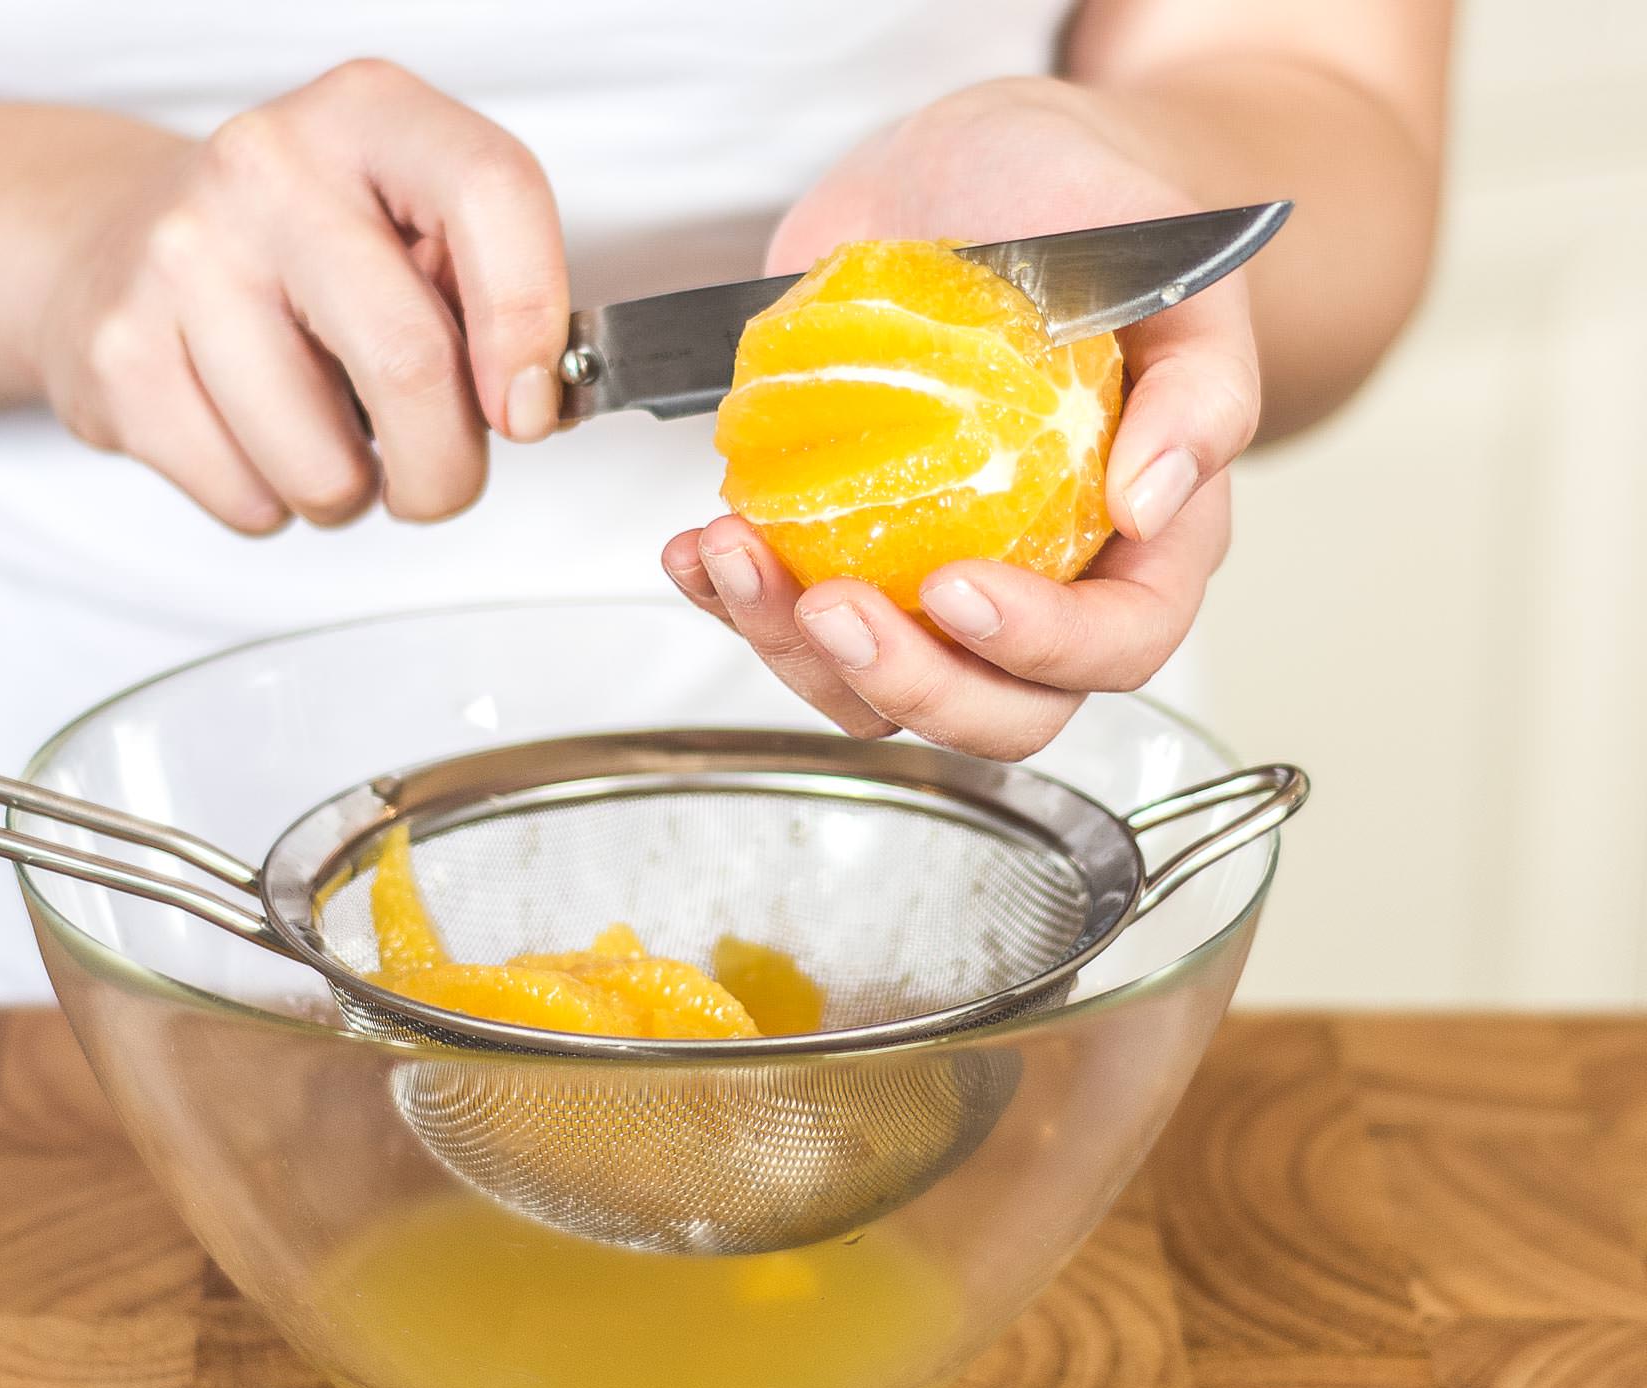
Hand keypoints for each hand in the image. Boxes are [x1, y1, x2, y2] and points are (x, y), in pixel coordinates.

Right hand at [38, 59, 567, 532]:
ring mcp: (182, 260)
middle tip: (439, 476)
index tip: (527, 408)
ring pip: (323, 467)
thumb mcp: (408, 224)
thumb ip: (486, 293)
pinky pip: (248, 500)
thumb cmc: (302, 250)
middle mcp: (269, 170)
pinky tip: (254, 436)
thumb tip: (531, 403)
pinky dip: (272, 502)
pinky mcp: (121, 357)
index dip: (530, 323)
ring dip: (351, 494)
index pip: (493, 193)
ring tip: (326, 437)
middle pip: (410, 363)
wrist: (117, 239)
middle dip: (447, 468)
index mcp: (369, 116)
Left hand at [664, 79, 1251, 757]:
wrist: (978, 168)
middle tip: (828, 606)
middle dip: (905, 682)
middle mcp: (1041, 581)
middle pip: (993, 711)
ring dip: (789, 648)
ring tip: (730, 553)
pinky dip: (731, 599)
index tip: (954, 588)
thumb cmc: (1096, 213)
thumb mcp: (1172, 266)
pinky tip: (697, 547)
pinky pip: (788, 618)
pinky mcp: (841, 544)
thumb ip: (1198, 386)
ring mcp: (930, 574)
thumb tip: (1155, 502)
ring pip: (873, 688)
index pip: (1116, 644)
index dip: (1039, 647)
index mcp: (1144, 541)